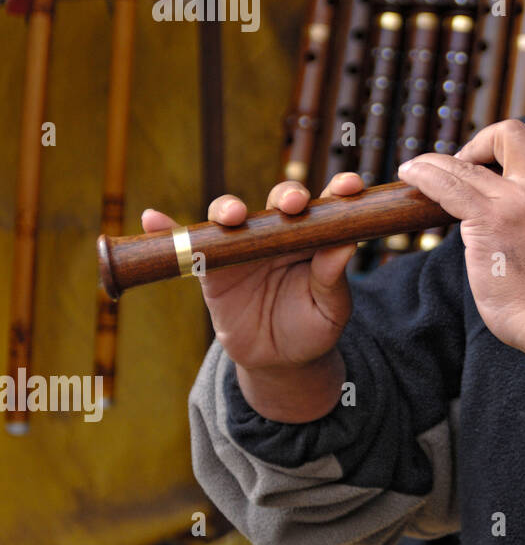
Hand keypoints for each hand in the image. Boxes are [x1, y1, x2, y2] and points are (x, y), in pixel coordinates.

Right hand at [141, 173, 361, 420]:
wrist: (278, 360)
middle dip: (286, 195)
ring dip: (229, 208)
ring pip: (234, 215)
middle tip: (291, 203)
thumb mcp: (330, 308)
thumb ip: (333, 277)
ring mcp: (244, 245)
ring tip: (229, 215)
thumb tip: (347, 244)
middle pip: (280, 201)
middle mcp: (280, 232)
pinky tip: (153, 219)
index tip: (351, 185)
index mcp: (316, 237)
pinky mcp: (213, 266)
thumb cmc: (312, 328)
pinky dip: (168, 230)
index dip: (339, 190)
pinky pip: (188, 244)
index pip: (329, 206)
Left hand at [397, 120, 524, 363]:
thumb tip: (524, 190)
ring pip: (471, 159)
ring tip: (422, 168)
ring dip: (441, 160)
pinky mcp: (490, 220)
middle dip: (486, 140)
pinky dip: (424, 174)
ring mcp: (520, 201)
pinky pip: (448, 184)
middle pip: (514, 132)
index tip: (505, 154)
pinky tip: (411, 174)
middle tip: (470, 162)